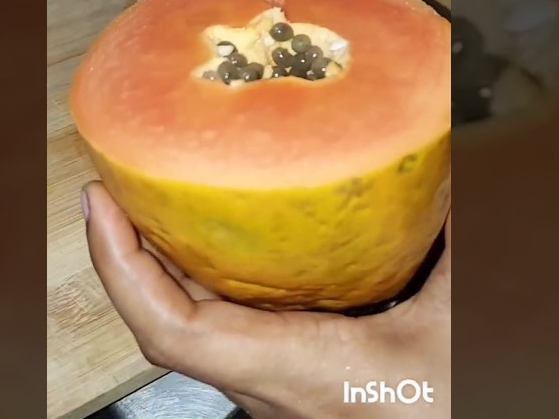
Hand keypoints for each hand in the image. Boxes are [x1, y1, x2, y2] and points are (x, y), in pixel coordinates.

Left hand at [83, 181, 450, 417]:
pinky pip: (227, 332)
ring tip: (160, 192)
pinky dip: (209, 280)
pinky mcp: (294, 387)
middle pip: (165, 320)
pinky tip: (233, 237)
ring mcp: (276, 391)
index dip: (120, 265)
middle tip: (123, 176)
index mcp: (299, 370)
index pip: (174, 328)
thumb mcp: (458, 320)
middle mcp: (270, 387)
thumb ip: (452, 241)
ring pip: (192, 328)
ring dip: (164, 263)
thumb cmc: (448, 407)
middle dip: (130, 247)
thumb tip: (450, 163)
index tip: (100, 202)